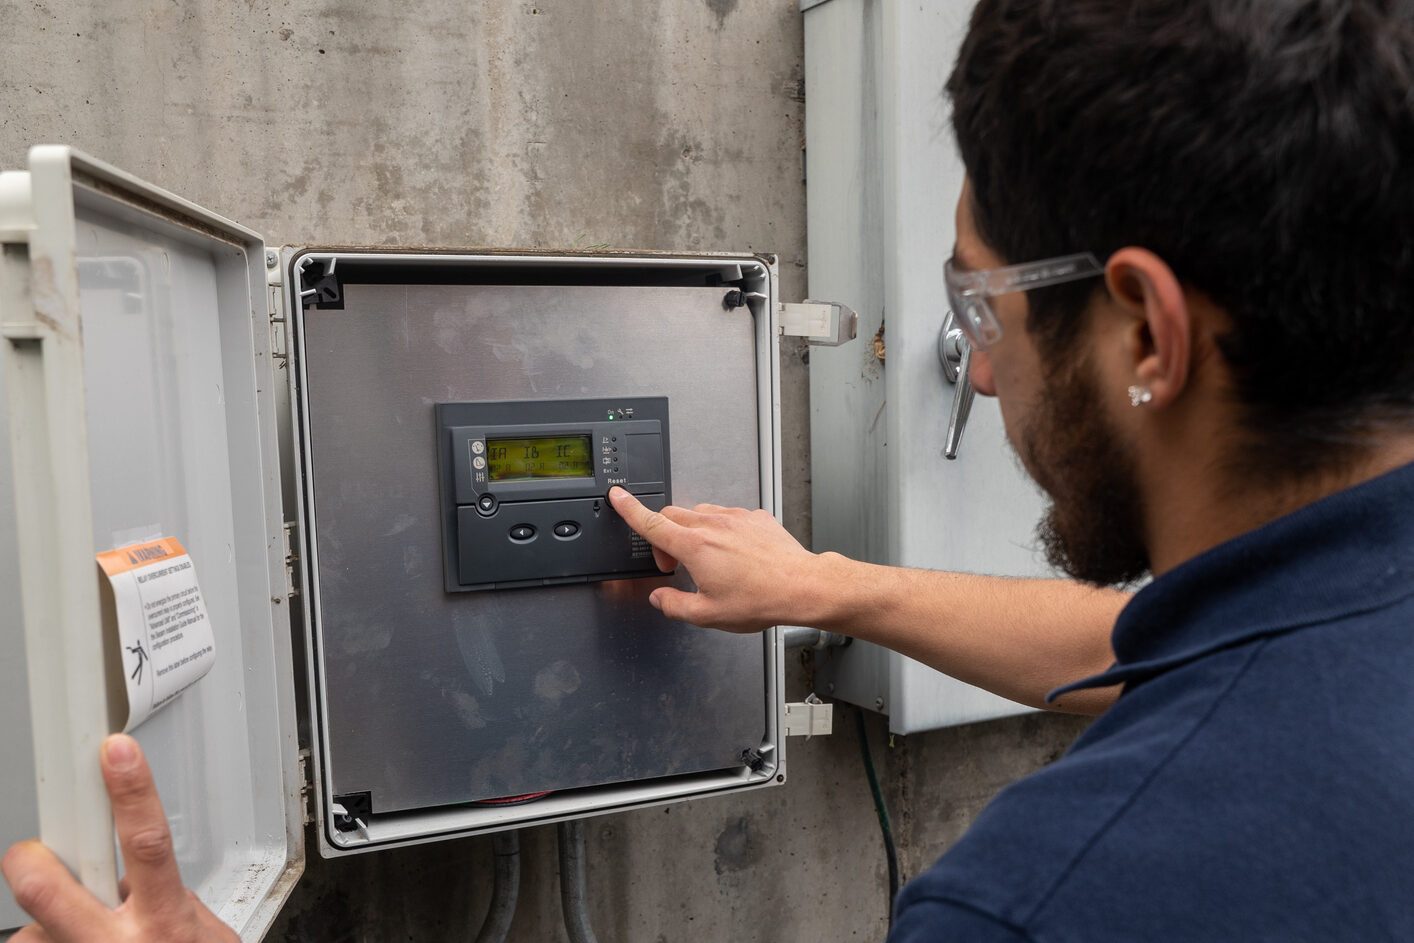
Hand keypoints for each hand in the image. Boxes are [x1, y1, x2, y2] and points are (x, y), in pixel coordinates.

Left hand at [2, 735, 237, 942]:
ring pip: (33, 932)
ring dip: (47, 926)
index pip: (146, 843)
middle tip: (28, 852)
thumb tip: (137, 873)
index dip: (129, 792)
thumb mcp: (208, 934)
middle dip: (31, 862)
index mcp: (164, 922)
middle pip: (48, 889)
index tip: (117, 751)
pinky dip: (52, 942)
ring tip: (76, 932)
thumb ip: (170, 897)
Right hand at [607, 487, 833, 631]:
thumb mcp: (708, 615)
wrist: (801, 586)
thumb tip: (660, 599)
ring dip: (692, 532)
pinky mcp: (755, 516)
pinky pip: (728, 516)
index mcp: (694, 547)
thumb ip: (674, 606)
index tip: (618, 496)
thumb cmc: (760, 599)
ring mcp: (735, 517)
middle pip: (672, 516)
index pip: (651, 522)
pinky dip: (721, 530)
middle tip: (675, 565)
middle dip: (664, 536)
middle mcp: (712, 525)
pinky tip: (734, 554)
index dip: (629, 509)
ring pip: (699, 514)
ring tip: (706, 561)